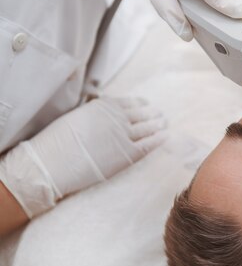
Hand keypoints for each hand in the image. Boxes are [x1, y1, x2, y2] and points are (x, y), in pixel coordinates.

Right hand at [0, 97, 165, 216]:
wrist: (53, 163)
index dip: (140, 103)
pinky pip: (148, 145)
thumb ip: (95, 113)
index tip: (146, 104)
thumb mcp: (77, 116)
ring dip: (158, 125)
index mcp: (103, 106)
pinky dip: (158, 140)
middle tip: (160, 114)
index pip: (128, 102)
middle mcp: (117, 118)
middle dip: (153, 114)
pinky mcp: (127, 154)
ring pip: (148, 128)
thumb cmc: (58, 141)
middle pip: (141, 114)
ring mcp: (124, 136)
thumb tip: (105, 113)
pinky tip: (165, 137)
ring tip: (165, 123)